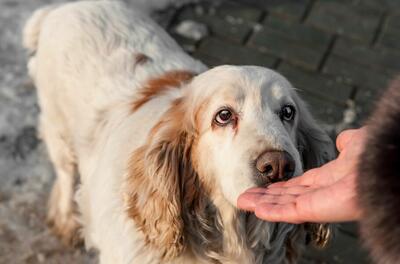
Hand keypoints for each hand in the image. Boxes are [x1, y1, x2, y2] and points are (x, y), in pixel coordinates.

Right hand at [237, 128, 365, 223]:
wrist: (385, 165)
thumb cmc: (376, 154)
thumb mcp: (357, 144)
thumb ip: (347, 143)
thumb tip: (342, 139)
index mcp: (329, 179)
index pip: (299, 185)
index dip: (280, 186)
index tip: (265, 185)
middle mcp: (321, 193)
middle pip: (286, 197)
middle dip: (265, 196)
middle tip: (245, 196)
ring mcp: (317, 203)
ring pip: (283, 206)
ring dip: (262, 203)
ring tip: (242, 201)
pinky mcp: (315, 209)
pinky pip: (288, 212)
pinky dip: (271, 211)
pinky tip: (254, 208)